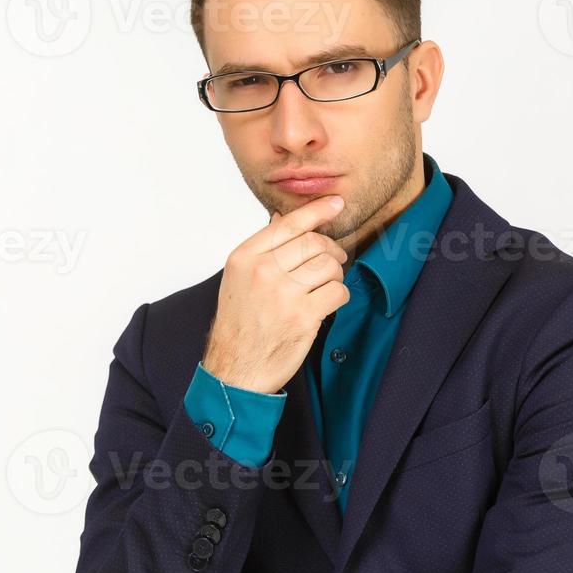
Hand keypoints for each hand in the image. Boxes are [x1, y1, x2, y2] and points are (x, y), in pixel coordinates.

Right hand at [201, 195, 349, 393]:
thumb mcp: (238, 280)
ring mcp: (282, 293)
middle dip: (331, 251)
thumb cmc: (239, 325)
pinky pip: (337, 292)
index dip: (317, 210)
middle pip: (314, 243)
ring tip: (322, 289)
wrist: (235, 370)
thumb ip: (262, 250)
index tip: (336, 203)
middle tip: (333, 263)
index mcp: (244, 258)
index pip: (288, 224)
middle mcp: (262, 271)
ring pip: (329, 266)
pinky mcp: (303, 316)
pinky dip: (338, 297)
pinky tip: (325, 305)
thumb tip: (282, 219)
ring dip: (334, 277)